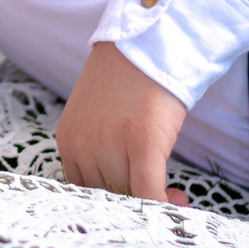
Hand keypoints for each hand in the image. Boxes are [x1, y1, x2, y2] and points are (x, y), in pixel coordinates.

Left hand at [55, 41, 190, 206]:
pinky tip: (180, 199)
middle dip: (136, 203)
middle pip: (107, 196)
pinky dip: (164, 204)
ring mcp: (108, 144)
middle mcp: (82, 145)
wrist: (149, 43)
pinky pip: (149, 192)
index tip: (134, 200)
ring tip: (176, 192)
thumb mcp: (98, 117)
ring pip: (130, 196)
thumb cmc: (129, 79)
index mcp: (68, 139)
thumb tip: (126, 192)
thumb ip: (100, 150)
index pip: (84, 190)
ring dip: (155, 202)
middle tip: (164, 197)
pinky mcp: (141, 142)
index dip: (113, 202)